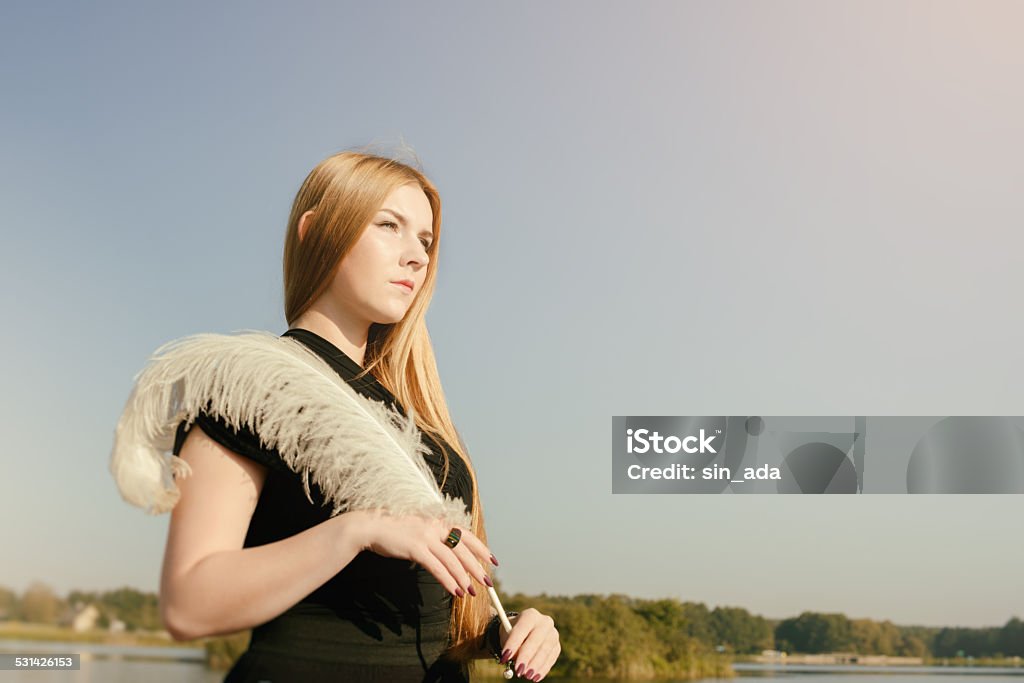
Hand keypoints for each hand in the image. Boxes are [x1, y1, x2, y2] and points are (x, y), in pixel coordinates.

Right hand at [343, 509, 495, 597]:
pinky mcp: (416, 548)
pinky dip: (448, 581)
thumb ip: (433, 537)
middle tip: (487, 583)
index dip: (481, 548)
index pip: (466, 535)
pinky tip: (455, 591)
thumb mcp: (418, 529)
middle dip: (477, 568)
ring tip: (471, 592)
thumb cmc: (393, 530)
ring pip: (452, 560)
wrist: (370, 526)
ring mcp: (426, 536)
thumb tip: (447, 552)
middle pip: (463, 549)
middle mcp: (435, 526)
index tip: (492, 560)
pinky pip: (437, 568)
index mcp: (438, 521)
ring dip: (463, 578)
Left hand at [499, 608, 559, 680]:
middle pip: (536, 640)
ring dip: (535, 665)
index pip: (522, 628)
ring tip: (526, 675)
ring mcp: (553, 634)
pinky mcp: (557, 646)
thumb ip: (510, 645)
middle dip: (526, 656)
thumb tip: (514, 659)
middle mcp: (545, 622)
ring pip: (545, 650)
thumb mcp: (507, 636)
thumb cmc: (512, 633)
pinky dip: (543, 669)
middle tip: (518, 670)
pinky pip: (551, 658)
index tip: (505, 657)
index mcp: (530, 615)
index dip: (513, 643)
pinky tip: (535, 677)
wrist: (524, 633)